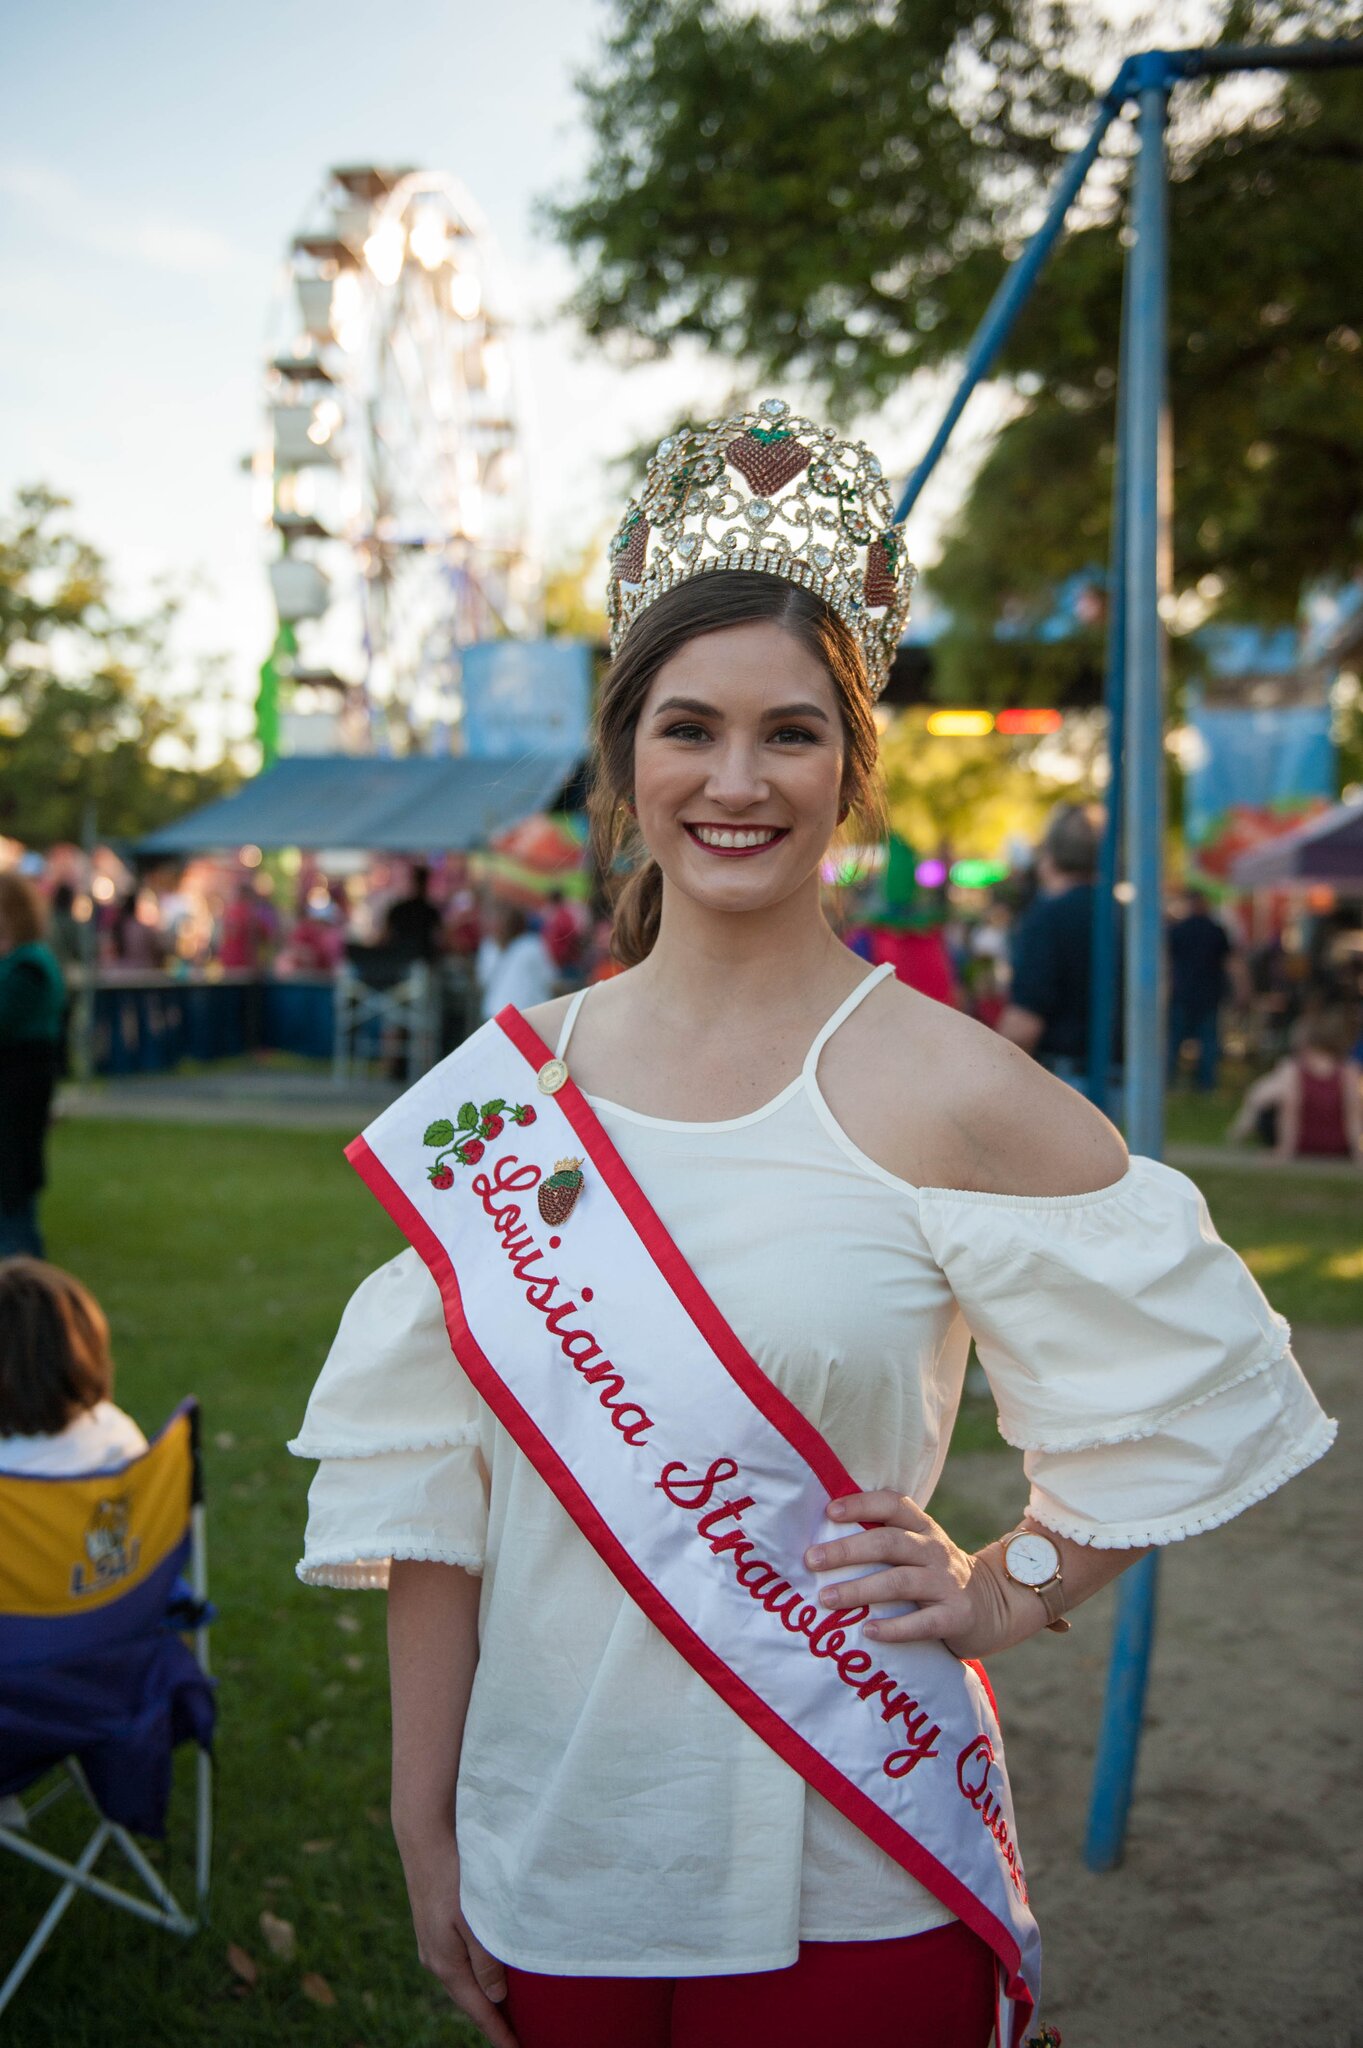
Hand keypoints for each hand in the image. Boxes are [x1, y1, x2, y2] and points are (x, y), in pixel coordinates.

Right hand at [396, 1825, 517, 2047]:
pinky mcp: (434, 1927)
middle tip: (517, 2034)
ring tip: (507, 2009)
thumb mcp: (475, 1919)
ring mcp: (432, 1943)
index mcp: (446, 1963)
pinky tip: (487, 1970)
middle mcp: (435, 1959)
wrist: (424, 1837)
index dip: (499, 2033)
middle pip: (469, 1999)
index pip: (478, 2010)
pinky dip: (476, 1974)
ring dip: (484, 1995)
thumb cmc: (454, 1875)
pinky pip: (458, 1962)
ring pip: (463, 1980)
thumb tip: (496, 1998)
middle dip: (492, 2018)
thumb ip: (486, 1961)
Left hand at [805, 1490, 1012, 1660]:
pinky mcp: (956, 1616)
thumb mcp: (918, 1548)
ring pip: (900, 1582)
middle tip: (812, 1560)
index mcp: (923, 1528)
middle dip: (847, 1551)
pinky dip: (893, 1628)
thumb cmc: (936, 1575)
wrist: (994, 1606)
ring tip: (826, 1598)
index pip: (893, 1505)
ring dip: (860, 1590)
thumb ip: (885, 1540)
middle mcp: (935, 1550)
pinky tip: (868, 1631)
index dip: (862, 1504)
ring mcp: (947, 1583)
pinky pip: (922, 1623)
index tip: (830, 1512)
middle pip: (889, 1543)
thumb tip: (823, 1541)